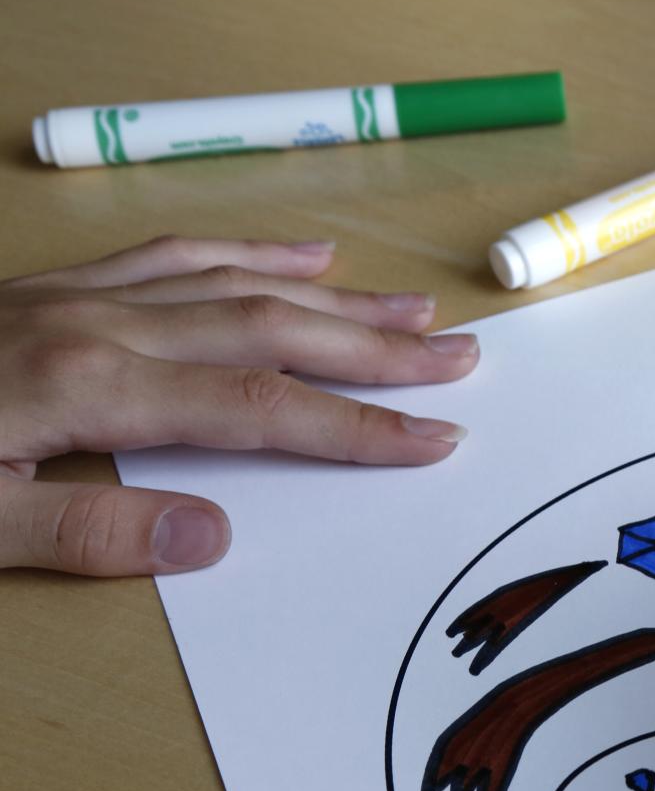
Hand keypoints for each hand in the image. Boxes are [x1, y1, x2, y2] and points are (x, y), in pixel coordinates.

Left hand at [0, 236, 478, 575]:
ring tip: (413, 306)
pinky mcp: (58, 288)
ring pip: (236, 284)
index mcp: (89, 388)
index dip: (355, 425)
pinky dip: (249, 251)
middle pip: (271, 329)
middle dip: (376, 346)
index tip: (433, 438)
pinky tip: (303, 254)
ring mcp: (81, 297)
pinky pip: (175, 254)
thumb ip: (84, 531)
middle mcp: (101, 327)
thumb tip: (211, 539)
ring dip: (334, 297)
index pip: (256, 407)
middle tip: (459, 356)